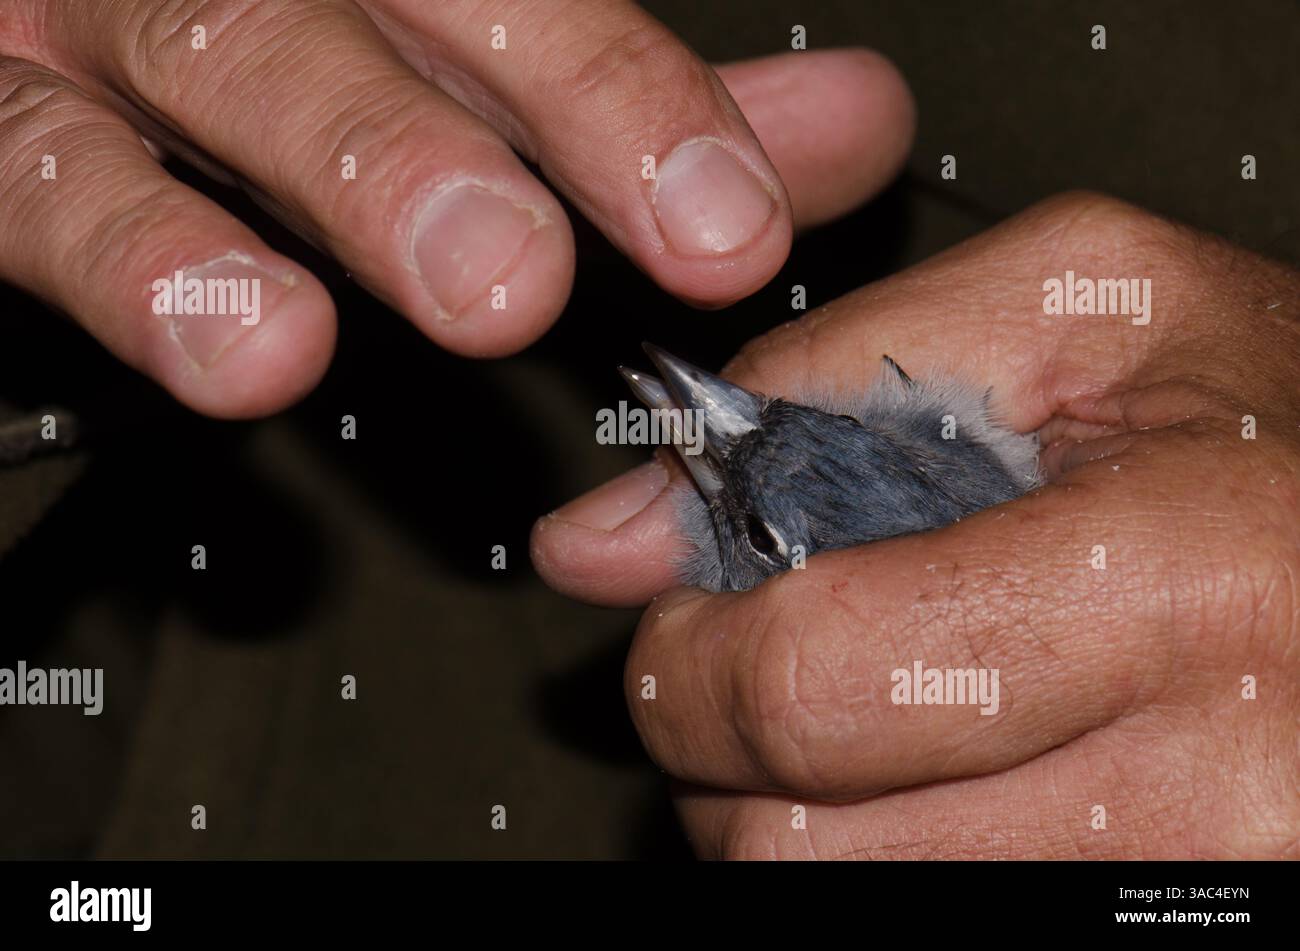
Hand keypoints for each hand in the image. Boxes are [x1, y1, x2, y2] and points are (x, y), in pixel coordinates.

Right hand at [0, 1, 911, 416]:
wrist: (68, 28)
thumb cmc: (321, 55)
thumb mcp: (488, 77)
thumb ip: (648, 115)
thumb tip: (847, 128)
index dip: (625, 101)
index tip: (727, 228)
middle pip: (361, 11)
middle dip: (449, 145)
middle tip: (519, 281)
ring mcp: (94, 19)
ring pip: (202, 66)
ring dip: (302, 186)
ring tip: (323, 332)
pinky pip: (29, 182)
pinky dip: (124, 258)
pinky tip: (233, 347)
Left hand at [532, 192, 1299, 858]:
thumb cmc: (1279, 407)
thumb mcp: (1074, 306)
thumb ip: (813, 387)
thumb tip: (598, 541)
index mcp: (1173, 582)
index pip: (806, 690)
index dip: (692, 660)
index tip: (691, 622)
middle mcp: (1215, 790)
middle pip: (796, 851)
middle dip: (726, 755)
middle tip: (775, 673)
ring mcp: (1203, 896)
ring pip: (842, 909)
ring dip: (798, 819)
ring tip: (876, 716)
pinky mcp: (1183, 929)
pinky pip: (941, 925)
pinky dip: (883, 854)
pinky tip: (939, 775)